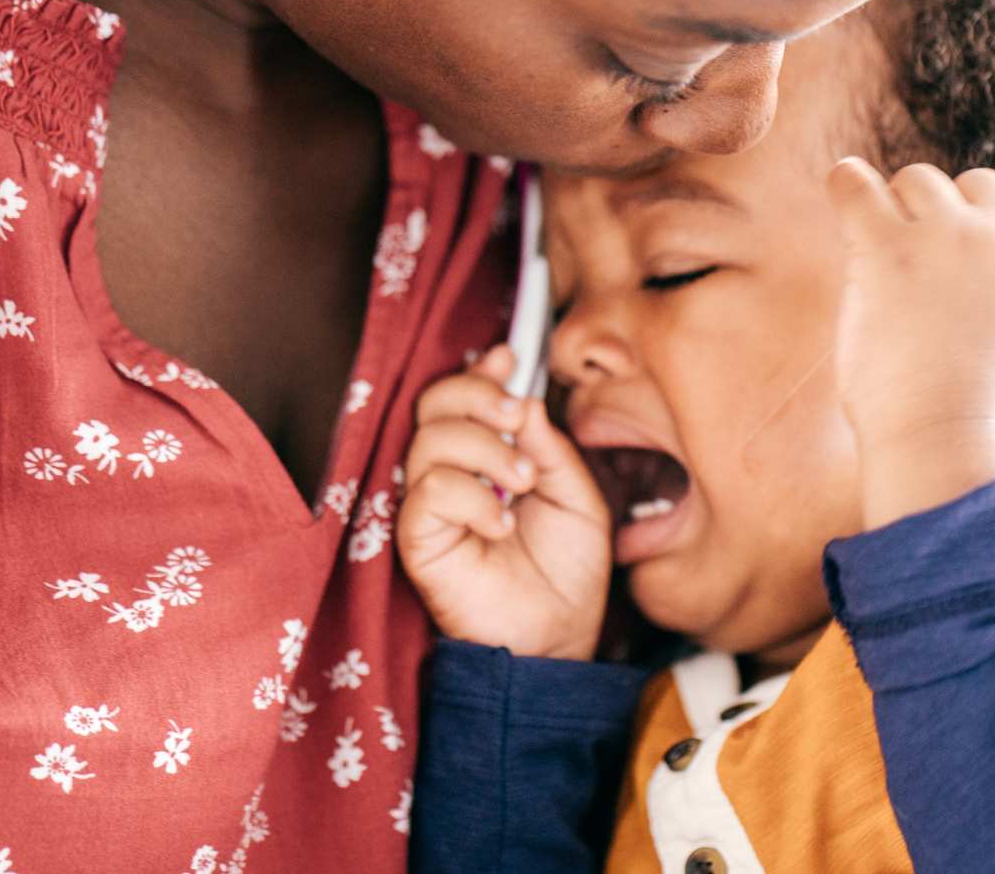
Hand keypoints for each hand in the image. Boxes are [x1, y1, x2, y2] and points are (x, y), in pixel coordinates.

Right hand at [397, 345, 611, 660]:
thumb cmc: (568, 572)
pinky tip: (501, 525)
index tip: (509, 358)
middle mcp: (453, 472)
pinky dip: (471, 498)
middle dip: (478, 395)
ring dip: (485, 449)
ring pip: (431, 441)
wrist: (559, 638)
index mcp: (488, 455)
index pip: (463, 395)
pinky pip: (429, 492)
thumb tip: (523, 400)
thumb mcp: (577, 496)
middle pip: (434, 403)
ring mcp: (430, 505)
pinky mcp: (417, 539)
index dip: (481, 371)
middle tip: (518, 418)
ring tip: (523, 483)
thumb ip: (550, 447)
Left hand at [826, 159, 994, 527]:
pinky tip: (842, 193)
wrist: (940, 438)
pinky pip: (855, 183)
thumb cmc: (964, 405)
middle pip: (971, 184)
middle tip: (915, 275)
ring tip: (883, 271)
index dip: (988, 220)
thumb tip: (943, 241)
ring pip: (916, 180)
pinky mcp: (888, 244)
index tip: (962, 256)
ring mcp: (949, 234)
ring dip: (895, 212)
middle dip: (942, 216)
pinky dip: (845, 183)